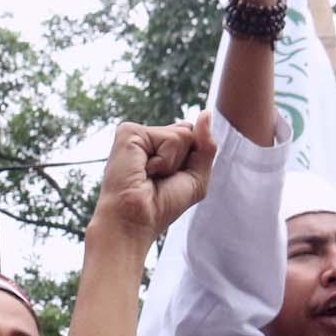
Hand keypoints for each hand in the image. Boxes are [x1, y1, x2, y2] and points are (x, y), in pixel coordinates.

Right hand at [91, 116, 214, 240]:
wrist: (134, 222)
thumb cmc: (160, 207)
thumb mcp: (196, 177)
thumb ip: (206, 145)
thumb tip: (205, 113)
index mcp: (159, 147)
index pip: (193, 136)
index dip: (191, 161)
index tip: (169, 181)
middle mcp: (148, 139)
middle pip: (190, 131)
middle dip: (185, 160)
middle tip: (160, 179)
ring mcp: (138, 134)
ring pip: (184, 133)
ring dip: (173, 163)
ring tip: (150, 176)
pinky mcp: (129, 132)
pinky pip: (170, 137)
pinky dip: (164, 160)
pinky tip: (144, 170)